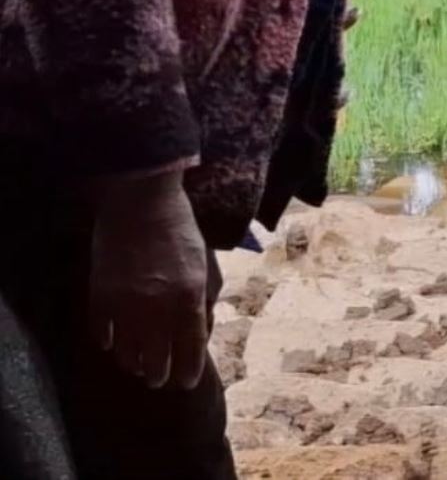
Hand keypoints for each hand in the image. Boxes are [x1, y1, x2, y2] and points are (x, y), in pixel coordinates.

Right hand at [88, 171, 209, 389]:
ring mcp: (125, 306)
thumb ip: (205, 299)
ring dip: (133, 363)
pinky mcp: (99, 297)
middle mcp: (157, 309)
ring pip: (126, 353)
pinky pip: (100, 333)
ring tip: (138, 366)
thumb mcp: (206, 264)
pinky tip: (112, 345)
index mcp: (189, 299)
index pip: (190, 350)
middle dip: (159, 374)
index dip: (187, 372)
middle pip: (156, 360)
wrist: (140, 203)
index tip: (185, 383)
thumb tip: (202, 331)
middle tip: (159, 378)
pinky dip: (107, 343)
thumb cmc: (181, 230)